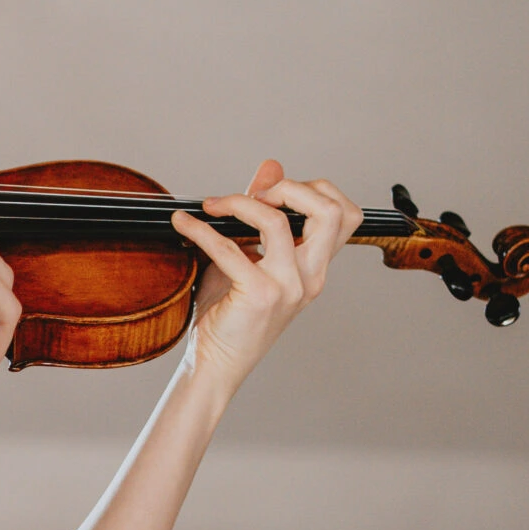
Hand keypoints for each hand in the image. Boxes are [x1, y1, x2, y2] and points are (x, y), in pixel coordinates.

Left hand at [174, 158, 362, 396]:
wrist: (215, 363)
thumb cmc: (231, 312)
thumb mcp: (249, 255)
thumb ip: (260, 214)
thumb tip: (271, 166)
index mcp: (315, 267)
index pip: (345, 214)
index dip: (314, 190)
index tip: (273, 193)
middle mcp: (310, 276)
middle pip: (330, 211)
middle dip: (290, 188)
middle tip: (255, 195)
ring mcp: (287, 287)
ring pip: (278, 221)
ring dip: (240, 202)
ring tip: (214, 206)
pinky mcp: (257, 295)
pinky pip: (229, 247)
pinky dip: (200, 229)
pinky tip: (184, 225)